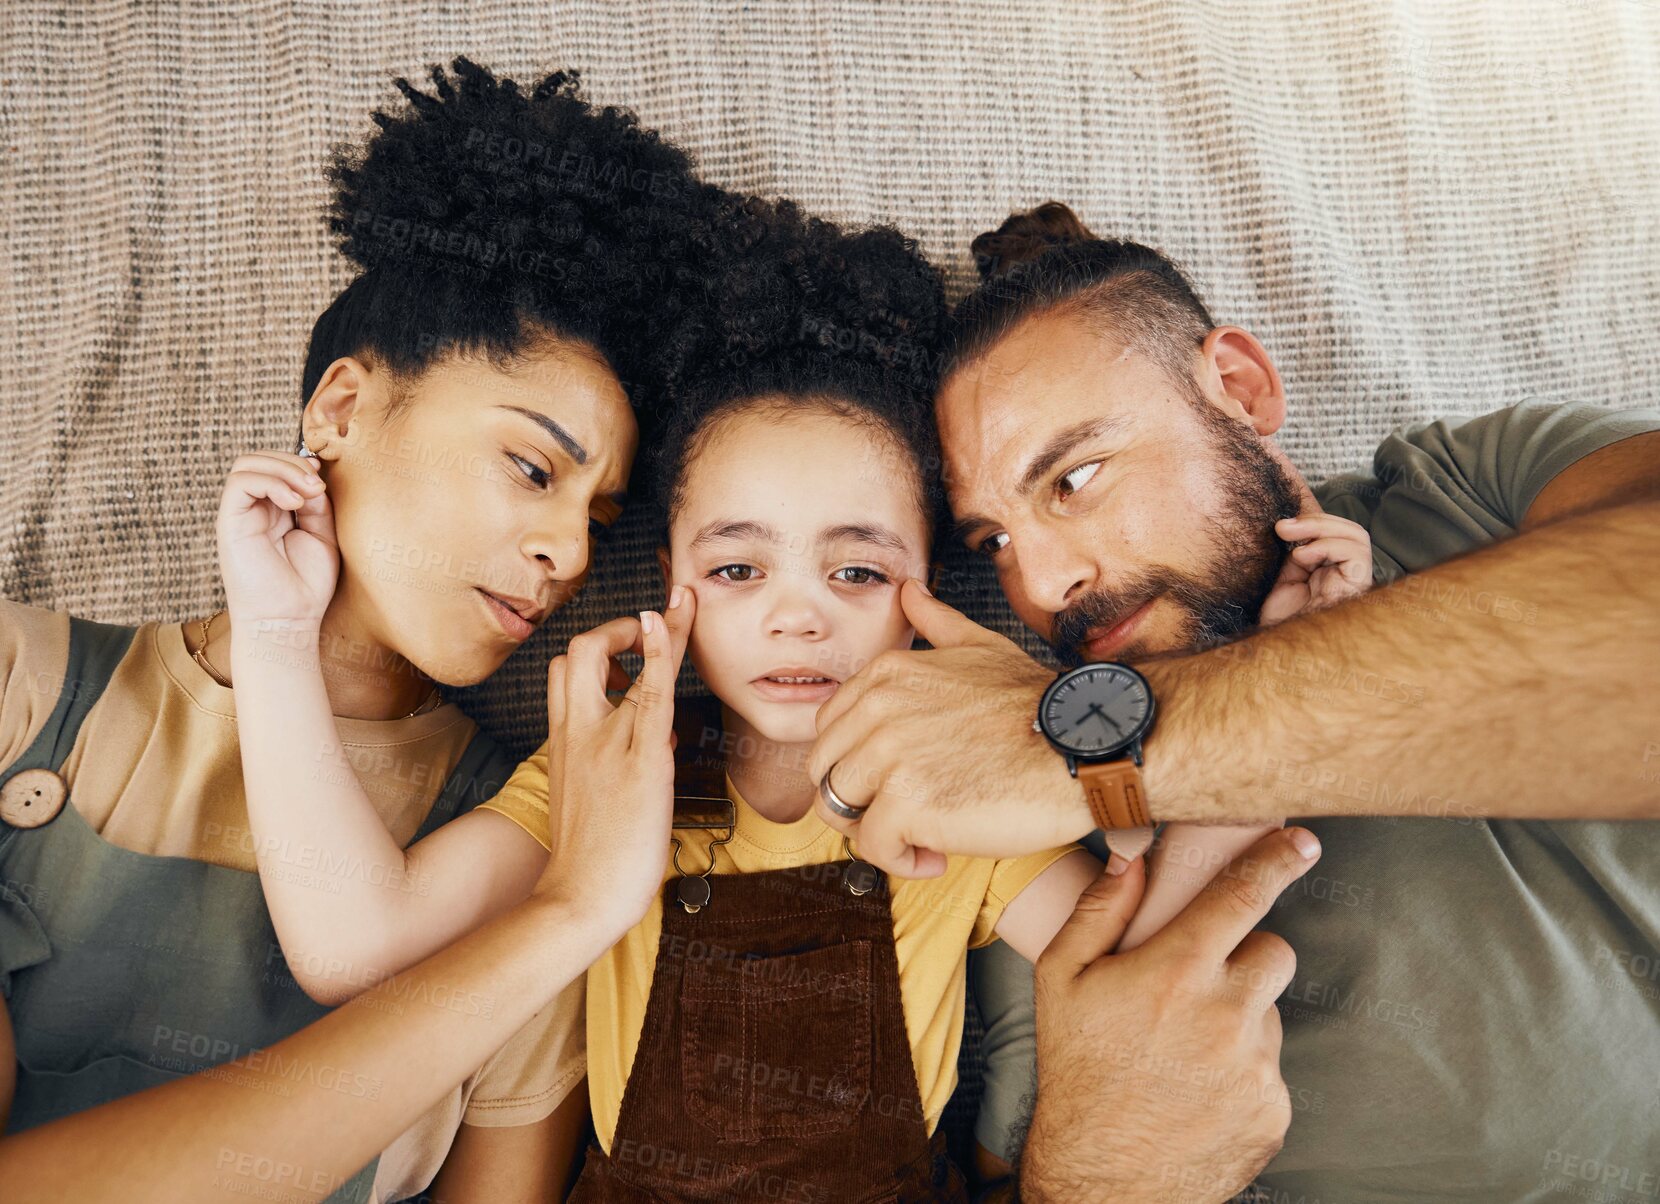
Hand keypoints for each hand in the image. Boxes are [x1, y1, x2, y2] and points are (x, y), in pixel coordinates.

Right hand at [214, 450, 336, 626]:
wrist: (288, 618)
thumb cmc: (306, 584)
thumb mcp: (322, 535)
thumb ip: (317, 505)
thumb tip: (312, 476)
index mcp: (274, 510)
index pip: (276, 466)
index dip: (299, 463)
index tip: (323, 478)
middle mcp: (254, 508)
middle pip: (260, 459)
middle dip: (293, 462)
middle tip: (317, 486)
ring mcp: (240, 514)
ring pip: (247, 464)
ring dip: (283, 469)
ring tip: (307, 493)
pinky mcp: (229, 522)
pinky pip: (240, 483)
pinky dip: (271, 482)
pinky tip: (294, 503)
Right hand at [532, 588, 695, 943]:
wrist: (580, 899)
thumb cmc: (593, 860)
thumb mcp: (596, 797)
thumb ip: (619, 758)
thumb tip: (658, 733)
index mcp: (565, 743)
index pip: (570, 673)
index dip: (602, 644)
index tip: (634, 631)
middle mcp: (577, 733)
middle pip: (577, 653)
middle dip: (616, 627)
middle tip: (651, 626)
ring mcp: (605, 743)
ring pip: (611, 659)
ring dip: (656, 627)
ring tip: (682, 605)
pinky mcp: (640, 760)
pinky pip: (650, 692)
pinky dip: (660, 650)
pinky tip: (667, 621)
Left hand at [807, 579, 1091, 876]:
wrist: (1081, 747)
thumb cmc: (1037, 706)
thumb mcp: (981, 647)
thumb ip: (936, 623)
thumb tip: (908, 591)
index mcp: (885, 676)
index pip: (830, 730)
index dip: (859, 763)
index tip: (900, 779)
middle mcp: (877, 709)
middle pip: (826, 771)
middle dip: (858, 801)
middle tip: (906, 815)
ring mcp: (888, 756)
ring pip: (839, 810)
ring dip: (878, 834)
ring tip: (923, 838)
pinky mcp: (904, 804)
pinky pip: (873, 847)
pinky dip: (902, 861)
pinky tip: (937, 856)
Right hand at [1021, 827, 1320, 1202]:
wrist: (1102, 1179)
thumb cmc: (1076, 1073)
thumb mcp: (1060, 981)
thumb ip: (1098, 911)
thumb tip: (1130, 858)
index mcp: (1175, 971)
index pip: (1242, 895)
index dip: (1276, 860)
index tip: (1301, 842)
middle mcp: (1226, 1014)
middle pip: (1276, 951)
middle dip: (1248, 955)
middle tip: (1201, 981)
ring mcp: (1256, 1066)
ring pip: (1268, 1013)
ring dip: (1239, 1018)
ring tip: (1184, 1050)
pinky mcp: (1273, 1109)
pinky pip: (1269, 1068)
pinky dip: (1241, 1071)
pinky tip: (1198, 1087)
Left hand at [1259, 511, 1372, 625]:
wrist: (1280, 641)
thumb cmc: (1281, 614)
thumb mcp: (1283, 575)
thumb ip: (1292, 550)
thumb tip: (1288, 523)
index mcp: (1330, 566)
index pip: (1334, 530)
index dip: (1311, 520)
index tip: (1280, 526)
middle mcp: (1346, 571)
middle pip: (1348, 530)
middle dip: (1315, 521)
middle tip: (1283, 527)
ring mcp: (1355, 578)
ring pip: (1356, 537)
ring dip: (1321, 530)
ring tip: (1291, 539)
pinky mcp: (1360, 585)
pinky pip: (1356, 554)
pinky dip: (1329, 547)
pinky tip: (1303, 556)